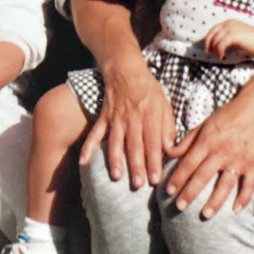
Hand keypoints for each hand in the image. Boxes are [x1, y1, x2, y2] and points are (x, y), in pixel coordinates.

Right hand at [79, 59, 174, 188]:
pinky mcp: (104, 117)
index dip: (154, 160)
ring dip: (115, 159)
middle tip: (138, 184)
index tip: (156, 179)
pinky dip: (89, 146)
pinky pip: (95, 133)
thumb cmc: (148, 89)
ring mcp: (116, 118)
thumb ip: (168, 127)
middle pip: (134, 144)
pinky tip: (84, 161)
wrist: (125, 69)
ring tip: (117, 176)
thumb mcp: (164, 104)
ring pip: (115, 141)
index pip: (153, 142)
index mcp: (150, 116)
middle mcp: (132, 118)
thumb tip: (170, 149)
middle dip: (136, 165)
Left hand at [165, 90, 253, 217]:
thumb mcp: (204, 123)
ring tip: (204, 214)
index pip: (188, 163)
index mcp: (207, 140)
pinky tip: (235, 210)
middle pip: (203, 176)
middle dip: (189, 193)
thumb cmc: (228, 114)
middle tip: (179, 206)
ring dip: (214, 202)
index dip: (177, 177)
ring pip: (225, 185)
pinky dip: (243, 199)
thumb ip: (188, 139)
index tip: (168, 190)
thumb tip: (170, 151)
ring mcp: (239, 159)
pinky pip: (248, 185)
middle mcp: (222, 152)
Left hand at [204, 20, 253, 58]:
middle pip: (212, 33)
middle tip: (208, 52)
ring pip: (216, 40)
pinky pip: (221, 44)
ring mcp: (231, 29)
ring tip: (217, 56)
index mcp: (228, 23)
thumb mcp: (237, 36)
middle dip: (208, 43)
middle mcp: (228, 24)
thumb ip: (228, 37)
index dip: (208, 38)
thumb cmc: (253, 41)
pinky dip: (219, 51)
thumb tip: (217, 45)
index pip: (213, 29)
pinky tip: (221, 56)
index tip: (207, 47)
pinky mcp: (234, 35)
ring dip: (214, 49)